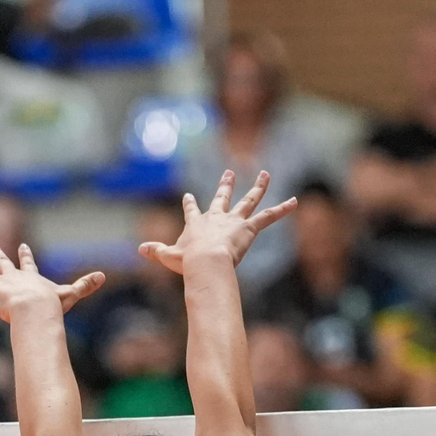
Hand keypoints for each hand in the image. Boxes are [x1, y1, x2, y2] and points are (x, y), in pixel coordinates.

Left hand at [0, 237, 104, 322]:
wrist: (35, 308)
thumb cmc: (52, 305)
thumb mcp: (70, 294)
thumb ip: (84, 286)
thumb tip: (103, 276)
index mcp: (29, 277)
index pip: (27, 263)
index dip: (26, 256)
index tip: (23, 246)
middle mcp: (10, 276)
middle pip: (0, 260)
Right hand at [138, 170, 296, 274]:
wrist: (205, 261)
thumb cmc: (188, 262)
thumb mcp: (169, 257)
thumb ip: (156, 251)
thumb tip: (140, 248)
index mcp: (197, 224)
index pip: (192, 210)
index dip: (189, 204)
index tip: (188, 196)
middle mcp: (216, 217)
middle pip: (222, 197)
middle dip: (225, 185)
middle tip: (229, 173)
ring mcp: (234, 220)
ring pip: (249, 200)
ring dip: (259, 187)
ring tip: (266, 174)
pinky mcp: (248, 227)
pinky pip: (269, 216)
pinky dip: (282, 209)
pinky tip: (295, 201)